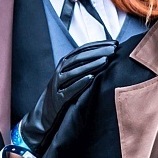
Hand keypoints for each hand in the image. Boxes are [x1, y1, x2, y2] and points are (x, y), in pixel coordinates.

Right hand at [12, 39, 111, 157]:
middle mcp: (60, 70)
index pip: (83, 49)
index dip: (98, 45)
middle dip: (97, 52)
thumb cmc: (61, 93)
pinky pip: (69, 89)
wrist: (43, 114)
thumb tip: (105, 56)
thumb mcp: (70, 77)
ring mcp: (58, 84)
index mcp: (65, 63)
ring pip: (75, 71)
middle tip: (113, 50)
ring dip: (91, 65)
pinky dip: (80, 83)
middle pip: (79, 58)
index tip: (114, 43)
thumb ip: (83, 66)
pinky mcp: (58, 98)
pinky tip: (91, 78)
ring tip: (106, 61)